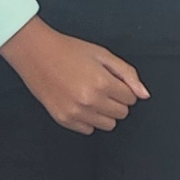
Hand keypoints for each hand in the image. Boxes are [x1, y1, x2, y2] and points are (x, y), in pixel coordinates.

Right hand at [0, 16, 145, 132]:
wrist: (35, 52)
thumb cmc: (68, 50)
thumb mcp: (102, 54)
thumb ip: (127, 74)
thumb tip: (144, 95)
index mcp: (102, 83)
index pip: (131, 99)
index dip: (124, 88)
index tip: (113, 80)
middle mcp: (90, 101)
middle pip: (121, 113)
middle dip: (116, 100)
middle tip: (101, 86)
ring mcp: (75, 112)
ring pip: (107, 125)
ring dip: (104, 112)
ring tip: (90, 95)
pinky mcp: (63, 119)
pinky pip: (88, 129)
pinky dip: (88, 119)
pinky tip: (79, 102)